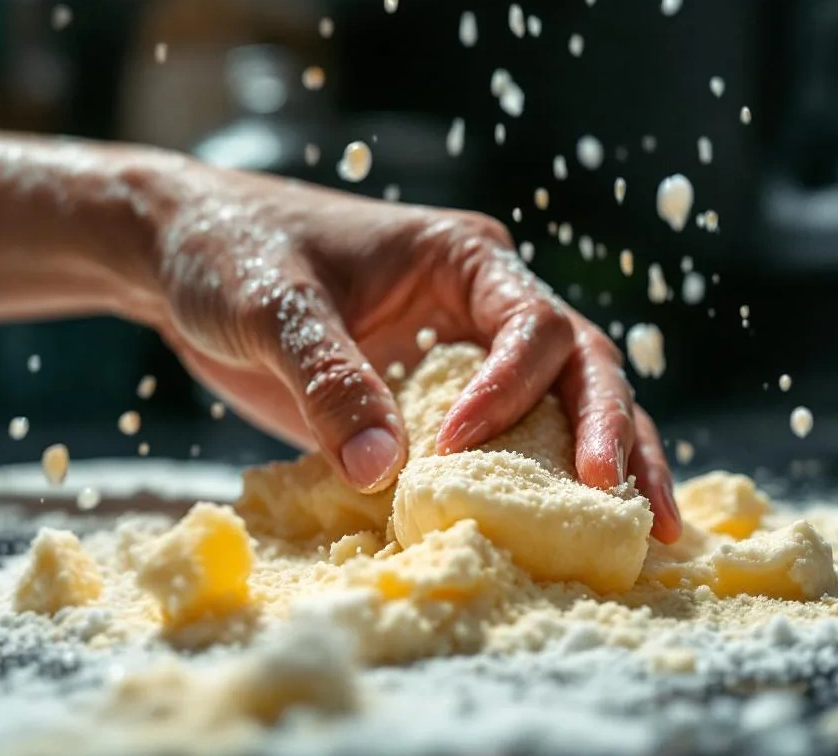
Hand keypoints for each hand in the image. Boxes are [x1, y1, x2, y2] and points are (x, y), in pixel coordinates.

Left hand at [119, 158, 680, 541]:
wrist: (185, 255)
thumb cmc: (232, 251)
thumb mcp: (274, 305)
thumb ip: (329, 378)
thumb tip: (384, 471)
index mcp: (462, 260)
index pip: (529, 325)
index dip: (511, 391)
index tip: (458, 446)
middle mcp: (483, 306)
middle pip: (582, 366)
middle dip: (615, 435)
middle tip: (633, 509)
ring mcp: (466, 358)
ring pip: (566, 407)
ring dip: (608, 465)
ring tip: (652, 534)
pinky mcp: (434, 404)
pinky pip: (504, 445)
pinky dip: (538, 486)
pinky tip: (575, 533)